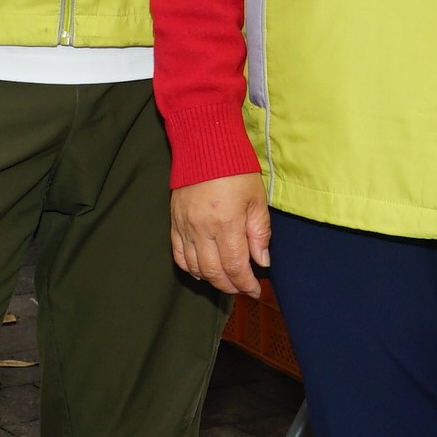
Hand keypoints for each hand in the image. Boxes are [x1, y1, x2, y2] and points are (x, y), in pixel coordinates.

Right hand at [170, 173, 270, 297]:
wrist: (204, 146)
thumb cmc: (236, 170)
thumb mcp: (257, 199)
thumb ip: (259, 233)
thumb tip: (262, 261)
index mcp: (226, 223)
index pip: (235, 266)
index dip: (246, 283)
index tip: (255, 290)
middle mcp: (202, 229)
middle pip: (214, 272)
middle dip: (230, 286)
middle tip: (242, 288)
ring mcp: (185, 227)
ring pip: (195, 267)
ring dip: (212, 279)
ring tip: (226, 281)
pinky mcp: (174, 222)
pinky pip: (178, 254)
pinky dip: (190, 268)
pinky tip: (202, 271)